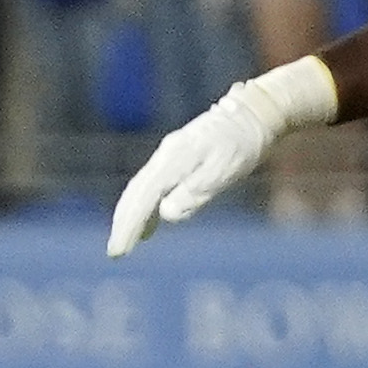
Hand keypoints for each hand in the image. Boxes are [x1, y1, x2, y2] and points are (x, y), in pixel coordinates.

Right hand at [107, 59, 335, 256]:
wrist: (252, 115)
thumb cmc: (242, 144)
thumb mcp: (224, 171)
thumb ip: (195, 192)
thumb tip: (166, 213)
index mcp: (174, 160)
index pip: (144, 197)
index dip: (130, 225)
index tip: (120, 250)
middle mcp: (165, 156)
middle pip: (135, 193)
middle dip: (123, 223)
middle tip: (115, 253)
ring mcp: (168, 156)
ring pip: (140, 189)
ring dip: (130, 216)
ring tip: (125, 244)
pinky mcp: (176, 159)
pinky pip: (152, 186)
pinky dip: (145, 207)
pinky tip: (150, 226)